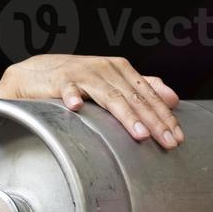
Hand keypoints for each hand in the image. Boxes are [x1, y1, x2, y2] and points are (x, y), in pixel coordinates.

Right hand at [0, 54, 184, 148]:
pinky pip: (67, 89)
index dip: (164, 116)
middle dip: (153, 121)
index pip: (148, 95)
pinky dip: (72, 96)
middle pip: (134, 97)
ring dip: (125, 114)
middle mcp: (105, 69)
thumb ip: (143, 88)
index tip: (177, 136)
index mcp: (121, 70)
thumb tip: (173, 99)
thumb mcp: (114, 82)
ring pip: (109, 96)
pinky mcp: (59, 81)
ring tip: (139, 134)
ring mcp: (83, 74)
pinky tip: (76, 107)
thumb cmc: (78, 80)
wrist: (36, 74)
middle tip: (167, 142)